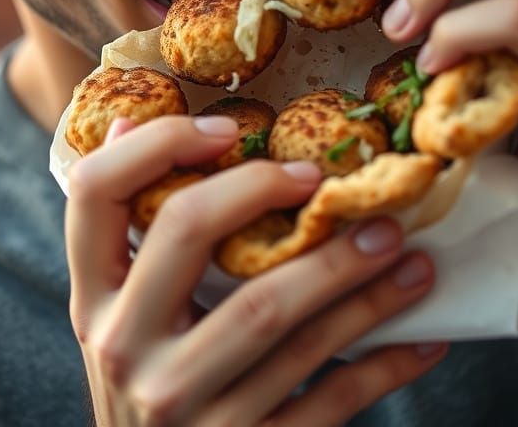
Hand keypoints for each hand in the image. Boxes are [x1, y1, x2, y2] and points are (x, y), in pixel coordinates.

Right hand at [66, 115, 446, 426]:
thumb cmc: (148, 382)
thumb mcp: (118, 314)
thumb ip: (124, 231)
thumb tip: (130, 120)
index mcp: (93, 297)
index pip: (95, 190)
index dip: (157, 142)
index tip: (228, 130)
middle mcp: (124, 346)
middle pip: (189, 233)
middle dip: (265, 190)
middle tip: (328, 182)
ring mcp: (182, 406)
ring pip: (276, 317)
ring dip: (351, 275)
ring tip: (403, 247)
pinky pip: (326, 401)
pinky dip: (383, 366)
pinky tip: (423, 339)